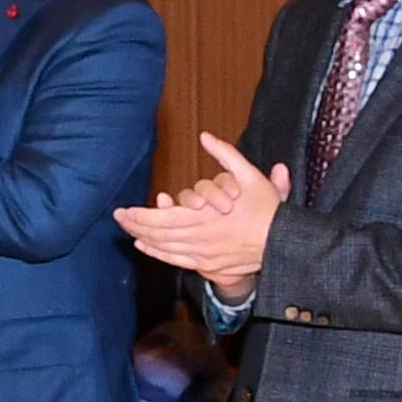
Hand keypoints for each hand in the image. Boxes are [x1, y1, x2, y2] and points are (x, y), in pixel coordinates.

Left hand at [115, 135, 291, 297]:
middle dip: (136, 225)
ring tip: (128, 230)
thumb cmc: (268, 210)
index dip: (141, 216)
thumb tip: (206, 136)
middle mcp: (201, 238)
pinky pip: (177, 260)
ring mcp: (204, 254)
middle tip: (118, 218)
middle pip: (159, 234)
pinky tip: (145, 246)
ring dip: (144, 238)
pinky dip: (158, 253)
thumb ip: (226, 155)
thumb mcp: (250, 175)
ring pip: (165, 248)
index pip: (163, 219)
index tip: (124, 210)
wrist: (282, 243)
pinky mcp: (209, 265)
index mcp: (206, 217)